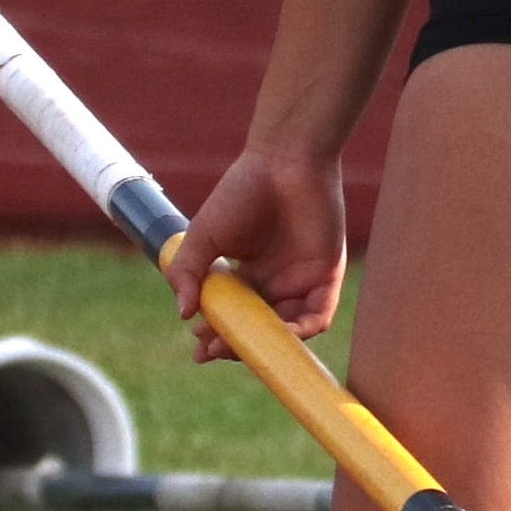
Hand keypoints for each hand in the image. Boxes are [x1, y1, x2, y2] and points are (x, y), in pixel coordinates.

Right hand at [167, 144, 347, 353]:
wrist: (284, 161)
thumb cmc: (243, 192)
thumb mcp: (203, 235)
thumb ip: (189, 271)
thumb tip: (183, 314)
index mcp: (247, 274)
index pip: (233, 317)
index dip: (216, 336)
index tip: (197, 347)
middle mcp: (274, 282)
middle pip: (258, 329)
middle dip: (234, 345)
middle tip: (210, 350)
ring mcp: (301, 281)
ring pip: (286, 330)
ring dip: (264, 344)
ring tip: (236, 344)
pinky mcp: (327, 276)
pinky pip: (317, 317)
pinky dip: (299, 332)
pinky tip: (277, 334)